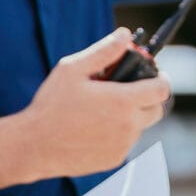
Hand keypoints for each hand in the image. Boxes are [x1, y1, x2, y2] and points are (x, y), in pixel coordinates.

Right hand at [0, 29, 171, 190]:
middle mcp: (128, 126)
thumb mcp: (73, 69)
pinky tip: (94, 127)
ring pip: (139, 127)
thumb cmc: (51, 105)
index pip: (162, 89)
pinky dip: (117, 133)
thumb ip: (103, 51)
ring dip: (130, 116)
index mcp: (122, 101)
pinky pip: (125, 143)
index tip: (155, 76)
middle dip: (147, 97)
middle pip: (157, 110)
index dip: (161, 79)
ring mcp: (122, 146)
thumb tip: (124, 35)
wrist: (34, 146)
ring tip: (103, 109)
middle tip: (127, 90)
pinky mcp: (114, 160)